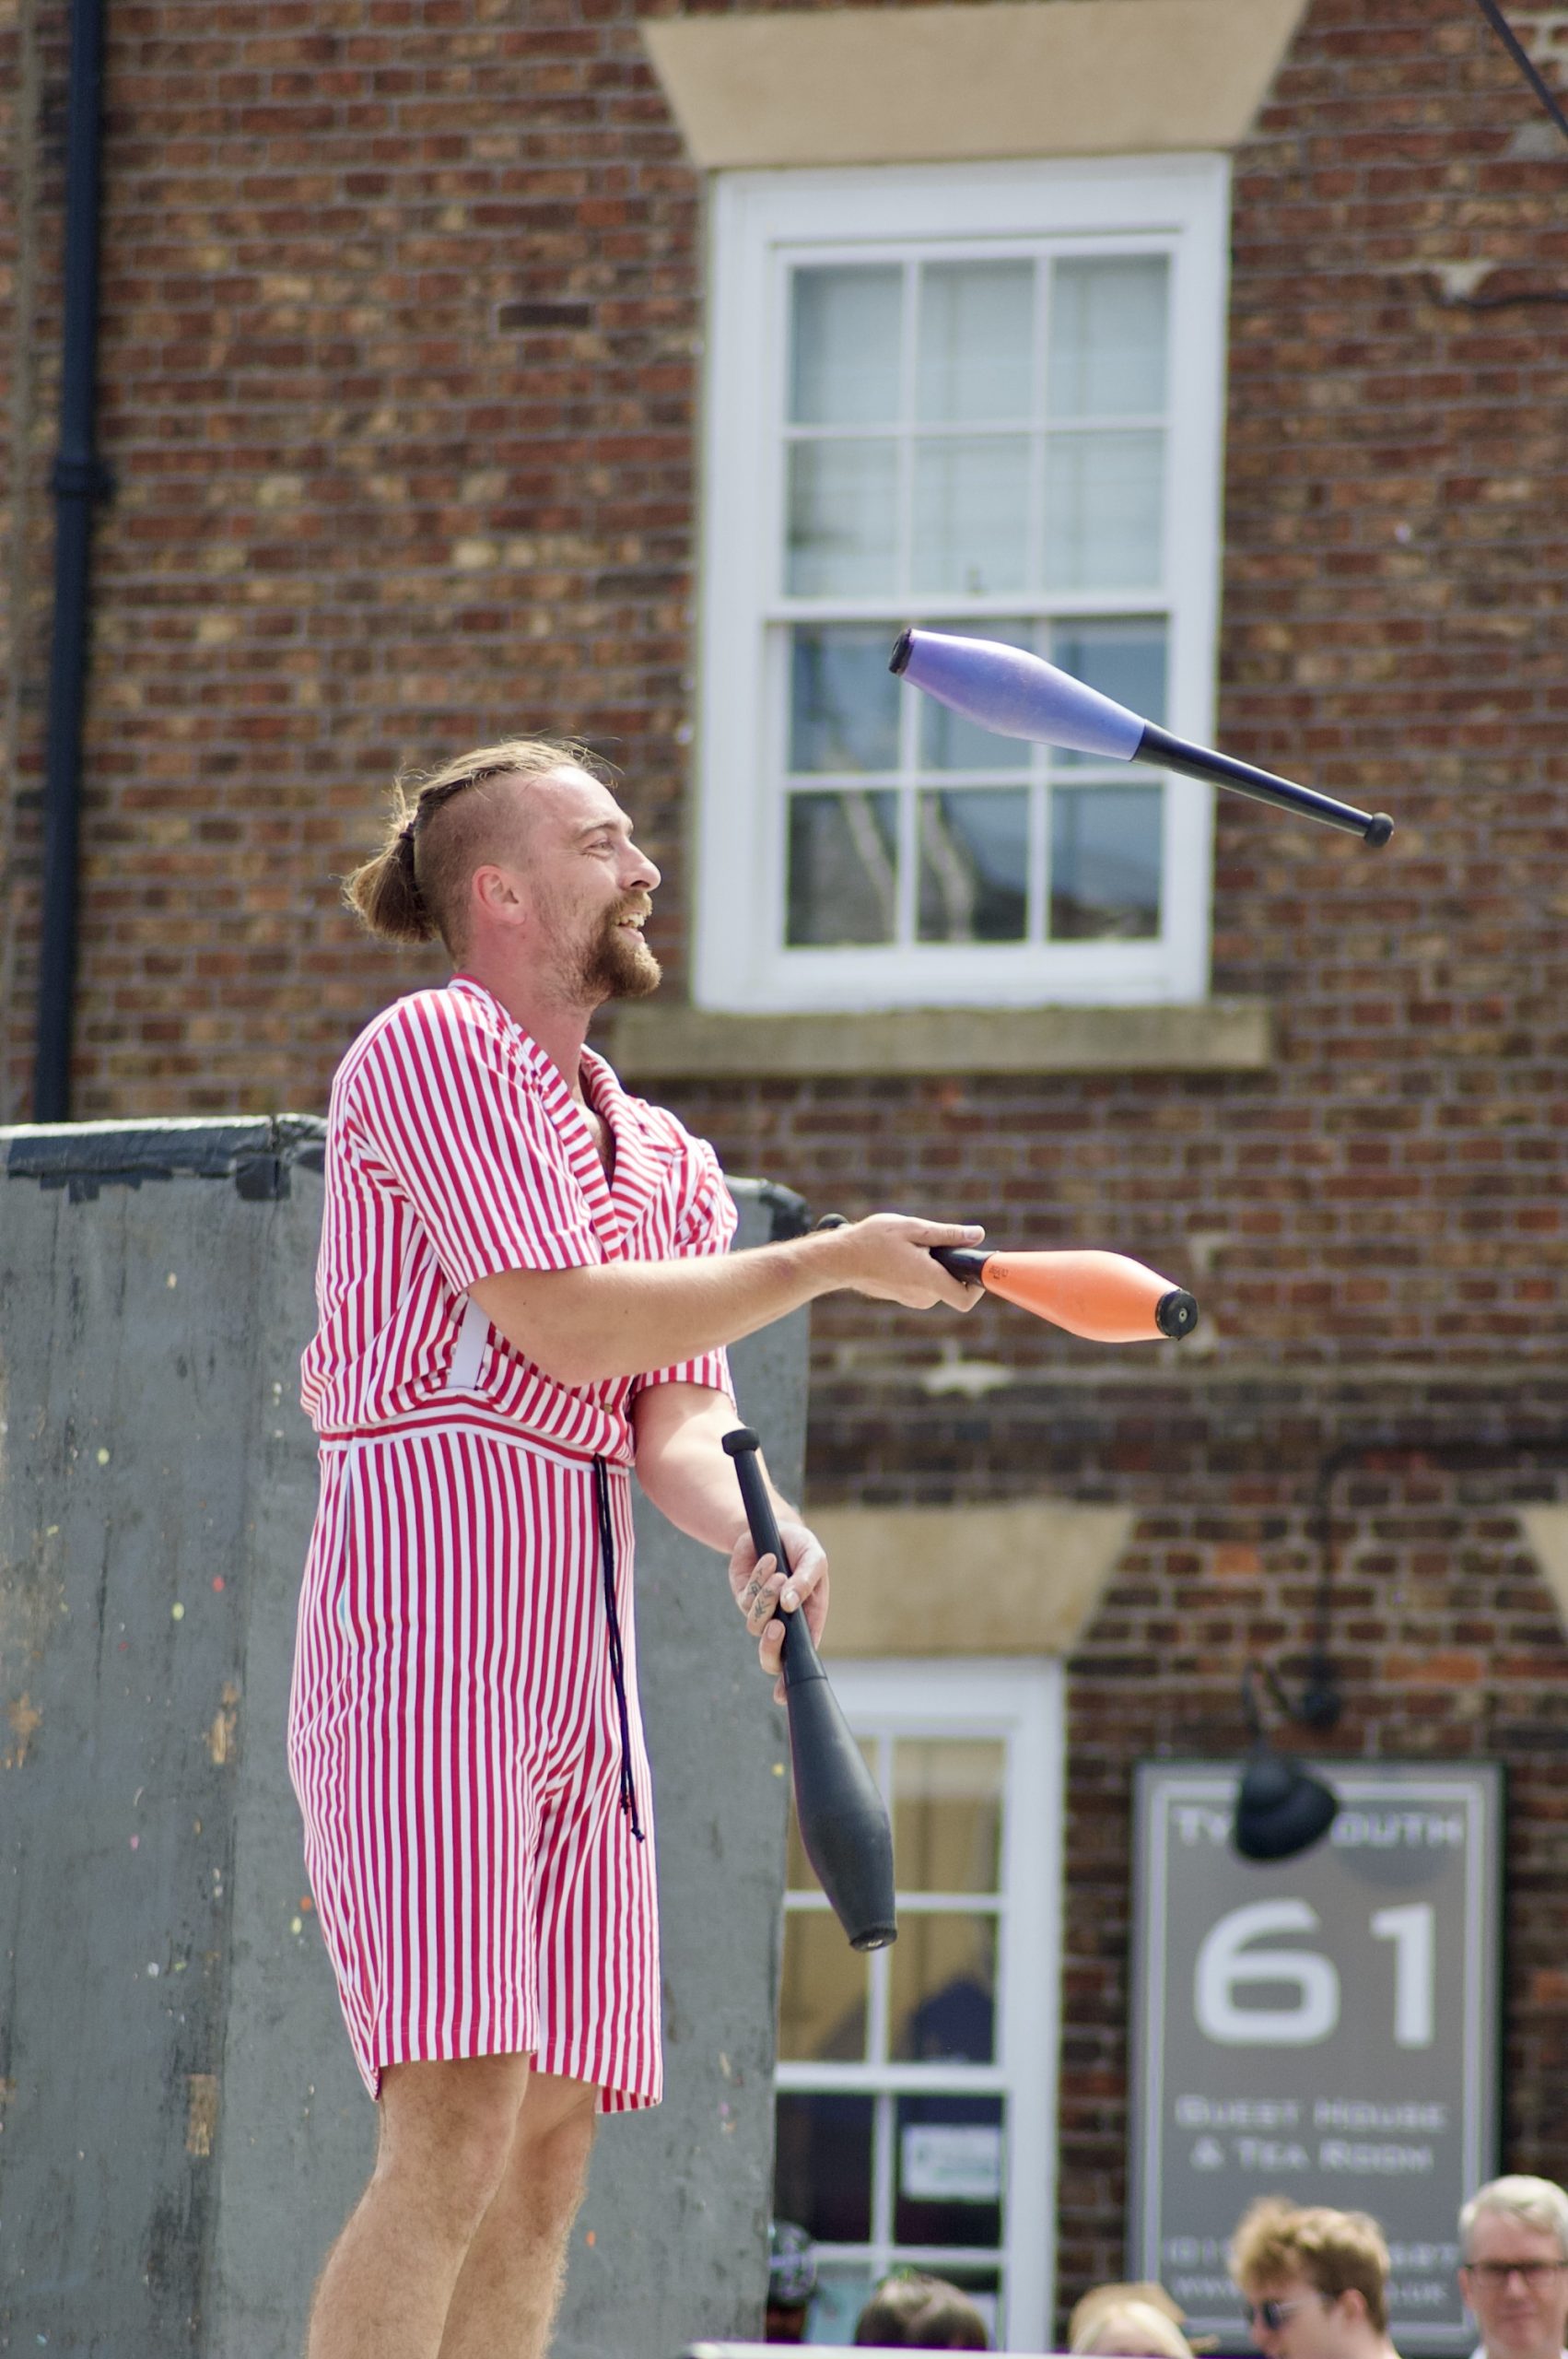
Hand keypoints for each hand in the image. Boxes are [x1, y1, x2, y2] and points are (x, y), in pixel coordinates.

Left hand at [729, 1518, 828, 1698]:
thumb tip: (790, 1605)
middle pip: (772, 1656)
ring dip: (768, 1598)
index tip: (782, 1694)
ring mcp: (763, 1613)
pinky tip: (768, 1561)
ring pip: (757, 1625)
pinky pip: (747, 1600)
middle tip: (776, 1627)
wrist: (773, 1527)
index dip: (790, 1679)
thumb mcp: (814, 1558)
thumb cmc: (800, 1547)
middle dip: (771, 1647)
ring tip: (779, 1573)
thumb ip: (807, 1581)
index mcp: (809, 1622)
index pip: (801, 1659)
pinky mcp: (745, 1598)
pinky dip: (758, 1579)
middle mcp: (785, 1624)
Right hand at [821, 1213, 985, 1309]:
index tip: (974, 1264)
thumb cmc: (872, 1241)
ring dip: (934, 1264)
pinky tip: (902, 1254)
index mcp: (927, 1280)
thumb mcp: (913, 1228)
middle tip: (930, 1241)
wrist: (839, 1259)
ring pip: (939, 1282)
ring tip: (910, 1246)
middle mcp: (922, 1296)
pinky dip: (922, 1269)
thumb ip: (948, 1234)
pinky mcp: (904, 1297)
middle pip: (954, 1283)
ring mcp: (912, 1299)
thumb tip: (977, 1235)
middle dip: (951, 1262)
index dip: (978, 1285)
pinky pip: (925, 1283)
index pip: (965, 1299)